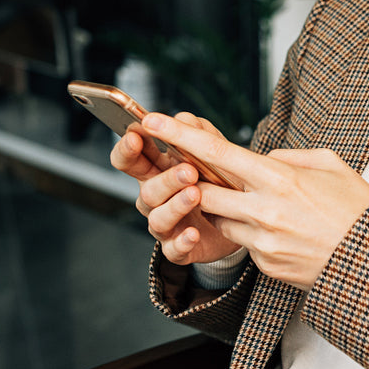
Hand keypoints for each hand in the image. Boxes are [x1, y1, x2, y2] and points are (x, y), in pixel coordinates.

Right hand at [110, 116, 241, 265]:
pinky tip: (193, 233)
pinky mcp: (179, 248)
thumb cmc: (217, 178)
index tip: (134, 137)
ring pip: (158, 219)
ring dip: (175, 206)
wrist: (241, 216)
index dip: (127, 149)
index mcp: (155, 170)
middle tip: (189, 171)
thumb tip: (182, 119)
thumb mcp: (211, 149)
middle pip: (147, 190)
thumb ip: (196, 132)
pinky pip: (173, 249)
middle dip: (165, 180)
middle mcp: (155, 199)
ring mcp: (166, 225)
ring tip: (196, 195)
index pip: (129, 160)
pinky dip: (182, 242)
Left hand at [141, 112, 368, 290]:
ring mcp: (262, 240)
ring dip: (226, 208)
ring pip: (221, 219)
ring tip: (260, 204)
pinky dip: (254, 233)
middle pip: (203, 191)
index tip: (155, 121)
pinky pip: (246, 243)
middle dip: (189, 179)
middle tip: (183, 168)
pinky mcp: (265, 264)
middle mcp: (264, 210)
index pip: (217, 153)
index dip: (181, 135)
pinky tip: (285, 232)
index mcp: (279, 178)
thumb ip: (289, 157)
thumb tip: (263, 159)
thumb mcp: (330, 165)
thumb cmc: (356, 209)